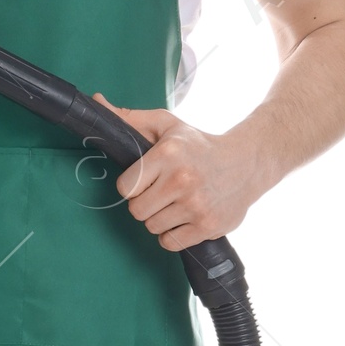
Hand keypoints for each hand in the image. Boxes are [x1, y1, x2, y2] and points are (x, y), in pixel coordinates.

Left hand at [93, 96, 269, 251]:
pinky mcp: (207, 226)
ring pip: (152, 227)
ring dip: (160, 219)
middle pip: (136, 211)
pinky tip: (185, 218)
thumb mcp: (166, 126)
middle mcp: (182, 179)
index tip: (146, 180)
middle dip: (145, 203)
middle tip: (162, 192)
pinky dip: (174, 235)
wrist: (247, 163)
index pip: (125, 187)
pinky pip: (170, 243)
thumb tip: (97, 102)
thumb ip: (129, 119)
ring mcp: (196, 205)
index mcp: (168, 154)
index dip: (132, 186)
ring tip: (176, 203)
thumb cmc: (198, 145)